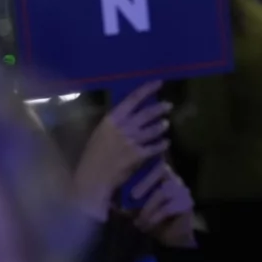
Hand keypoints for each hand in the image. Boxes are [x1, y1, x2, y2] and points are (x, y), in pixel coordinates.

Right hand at [73, 80, 170, 221]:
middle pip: (147, 113)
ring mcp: (132, 141)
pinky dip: (162, 144)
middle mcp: (123, 128)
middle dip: (160, 108)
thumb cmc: (94, 155)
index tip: (159, 83)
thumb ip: (115, 123)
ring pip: (154, 129)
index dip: (148, 89)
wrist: (92, 178)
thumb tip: (130, 112)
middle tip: (169, 105)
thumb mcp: (101, 133)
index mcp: (112, 119)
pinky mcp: (139, 155)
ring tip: (165, 125)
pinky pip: (156, 147)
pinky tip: (165, 143)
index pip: (132, 99)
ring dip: (162, 126)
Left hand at [131, 162, 196, 248]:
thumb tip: (108, 199)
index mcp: (160, 176)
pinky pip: (170, 206)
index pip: (152, 162)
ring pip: (165, 190)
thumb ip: (125, 202)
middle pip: (161, 169)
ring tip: (138, 221)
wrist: (172, 236)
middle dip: (145, 182)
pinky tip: (147, 225)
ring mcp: (182, 190)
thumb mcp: (134, 209)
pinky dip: (156, 217)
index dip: (142, 163)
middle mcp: (173, 178)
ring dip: (148, 206)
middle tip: (132, 196)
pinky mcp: (187, 203)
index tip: (127, 174)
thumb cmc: (152, 218)